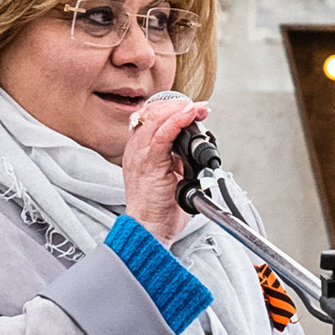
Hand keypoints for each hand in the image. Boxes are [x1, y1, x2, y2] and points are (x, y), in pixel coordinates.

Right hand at [120, 92, 206, 243]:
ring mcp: (140, 155)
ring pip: (157, 118)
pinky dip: (177, 121)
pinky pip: (162, 134)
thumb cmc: (160, 209)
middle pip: (153, 113)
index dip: (172, 109)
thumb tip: (196, 149)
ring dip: (180, 109)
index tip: (192, 109)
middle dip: (179, 105)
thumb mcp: (171, 176)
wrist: (150, 229)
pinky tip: (189, 114)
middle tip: (199, 108)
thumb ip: (178, 160)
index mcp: (140, 151)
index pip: (151, 118)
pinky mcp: (149, 163)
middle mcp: (136, 149)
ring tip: (197, 109)